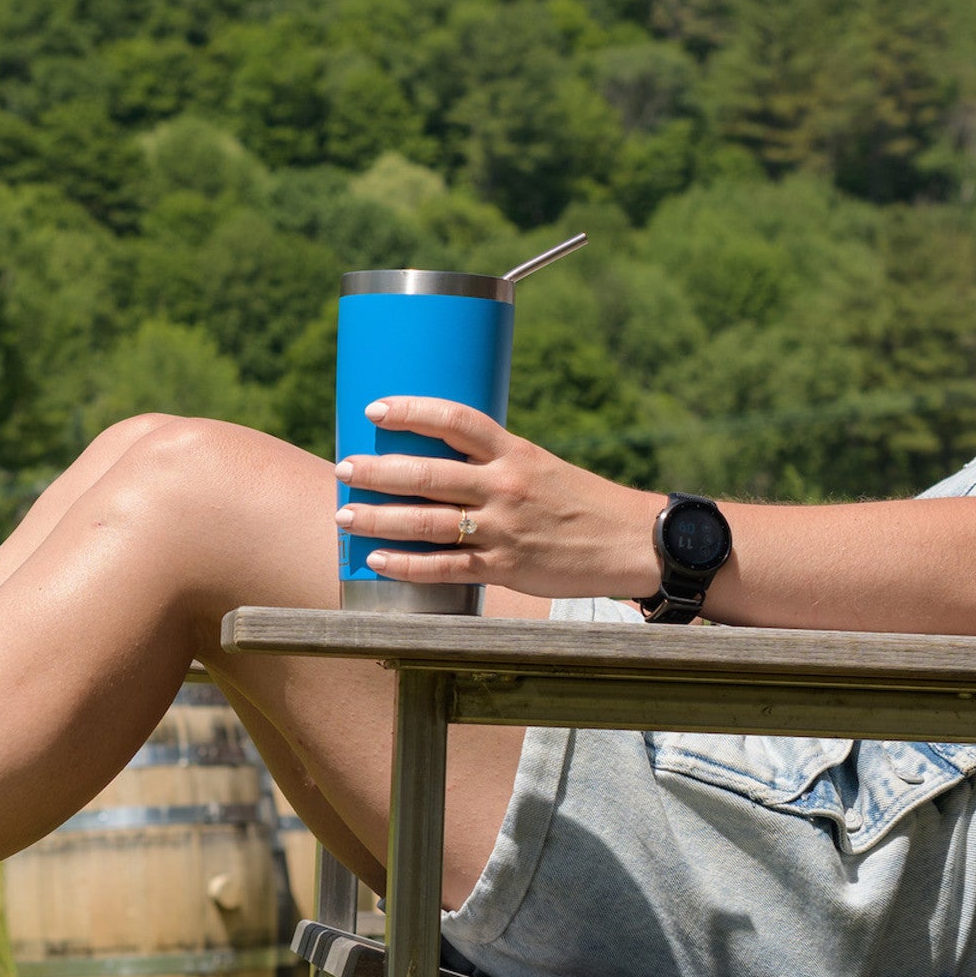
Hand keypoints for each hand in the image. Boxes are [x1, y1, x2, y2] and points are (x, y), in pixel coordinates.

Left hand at [333, 397, 661, 598]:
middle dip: (377, 471)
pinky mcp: (505, 567)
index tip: (376, 408)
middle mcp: (506, 486)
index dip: (412, 410)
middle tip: (343, 467)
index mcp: (516, 452)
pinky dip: (406, 566)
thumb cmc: (582, 503)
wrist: (632, 543)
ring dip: (378, 519)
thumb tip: (439, 457)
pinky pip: (445, 568)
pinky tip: (377, 560)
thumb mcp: (542, 465)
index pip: (457, 420)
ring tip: (344, 515)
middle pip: (428, 474)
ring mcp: (504, 529)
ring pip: (427, 523)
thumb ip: (495, 463)